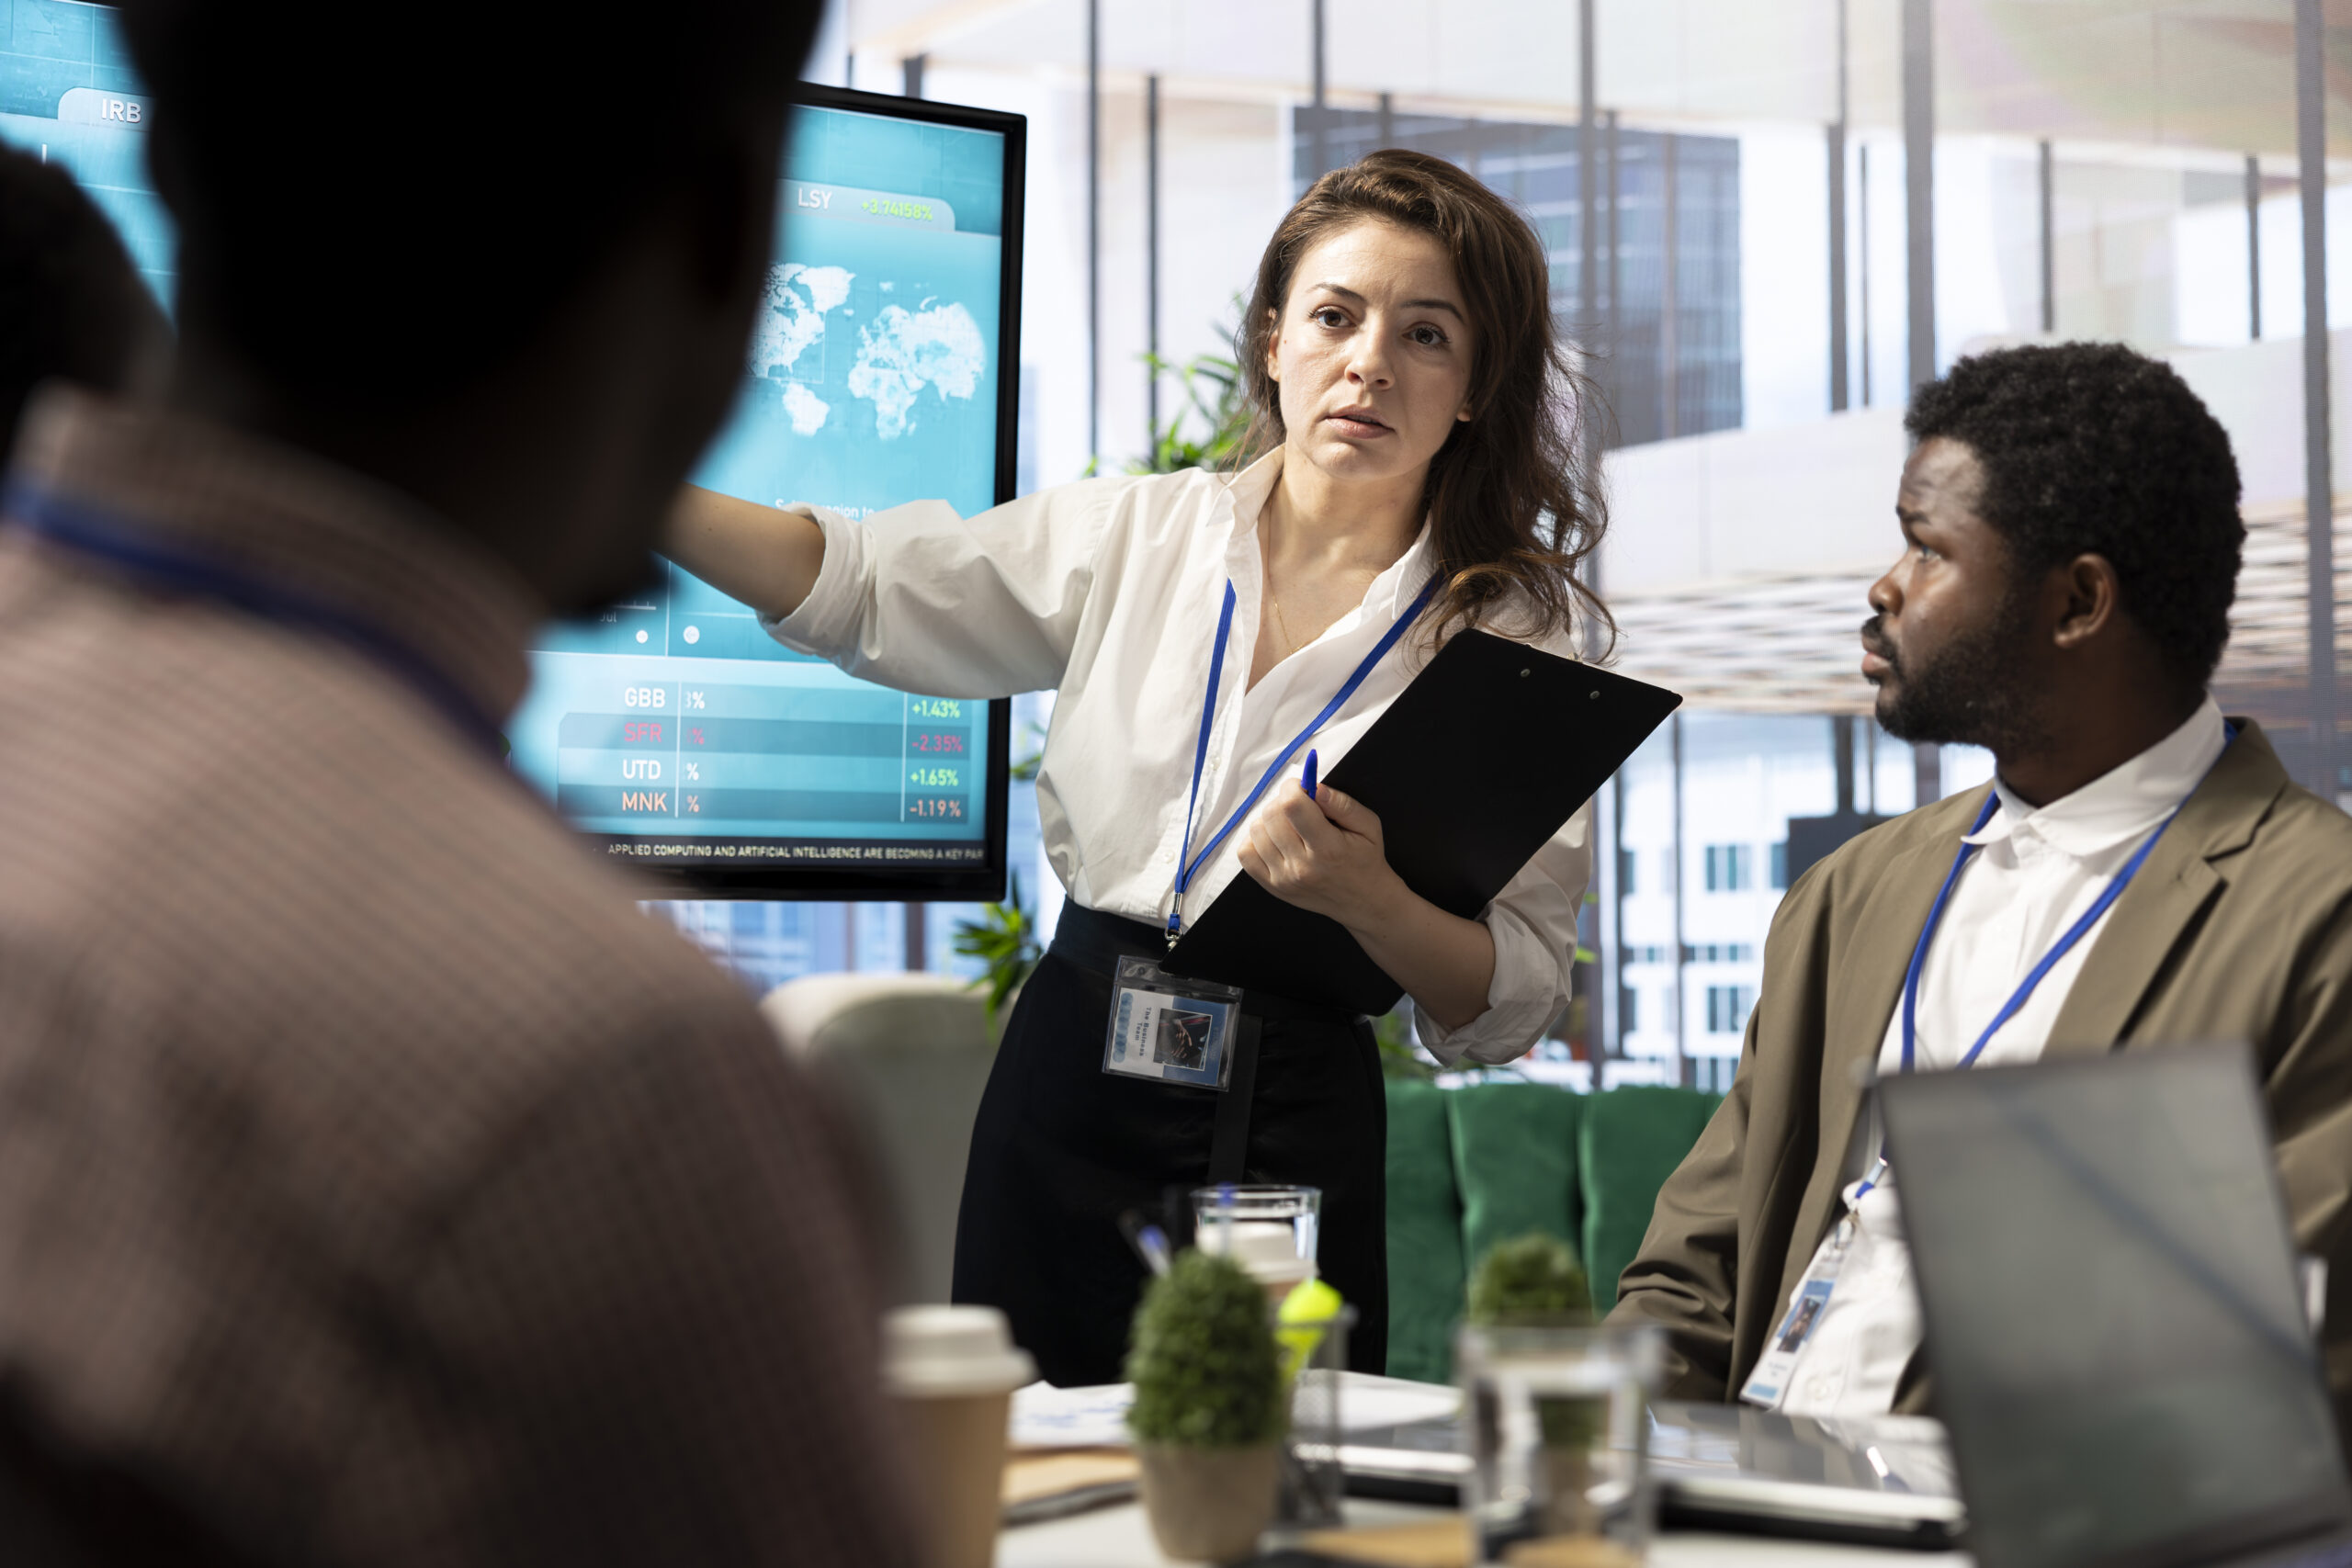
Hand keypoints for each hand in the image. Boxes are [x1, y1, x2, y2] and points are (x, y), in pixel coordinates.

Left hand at [1236, 783, 1402, 927]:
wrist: (1361, 901)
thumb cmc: (1365, 859)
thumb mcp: (1368, 826)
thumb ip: (1342, 803)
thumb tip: (1314, 787)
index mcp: (1328, 849)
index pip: (1292, 806)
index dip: (1293, 788)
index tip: (1302, 788)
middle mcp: (1302, 867)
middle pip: (1271, 816)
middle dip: (1283, 801)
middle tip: (1299, 807)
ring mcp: (1283, 879)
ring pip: (1256, 831)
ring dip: (1270, 820)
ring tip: (1289, 825)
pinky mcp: (1271, 886)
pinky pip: (1246, 853)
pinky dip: (1256, 839)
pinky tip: (1275, 839)